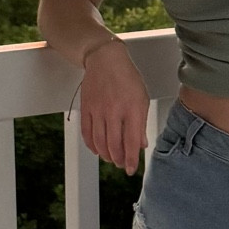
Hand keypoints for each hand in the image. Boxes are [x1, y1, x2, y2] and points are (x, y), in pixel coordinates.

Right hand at [79, 36, 149, 172]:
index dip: (131, 159)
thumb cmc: (127, 77)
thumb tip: (141, 145)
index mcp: (132, 108)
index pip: (132, 141)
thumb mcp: (142, 98)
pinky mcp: (86, 108)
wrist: (105, 59)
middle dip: (118, 160)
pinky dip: (91, 145)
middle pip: (114, 145)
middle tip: (121, 164)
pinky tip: (97, 150)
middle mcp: (114, 110)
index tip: (131, 169)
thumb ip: (141, 124)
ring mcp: (98, 110)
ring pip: (99, 142)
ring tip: (111, 159)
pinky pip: (87, 132)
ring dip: (105, 155)